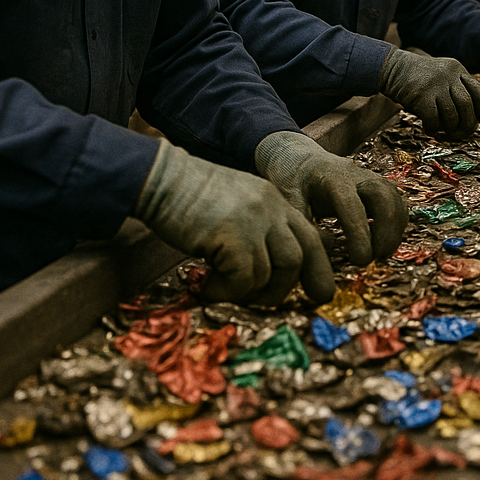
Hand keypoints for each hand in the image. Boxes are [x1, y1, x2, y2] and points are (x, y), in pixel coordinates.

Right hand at [133, 141, 334, 304]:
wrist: (162, 179)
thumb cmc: (191, 198)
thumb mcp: (238, 206)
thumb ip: (260, 228)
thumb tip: (273, 268)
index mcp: (276, 201)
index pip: (311, 237)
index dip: (317, 268)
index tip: (318, 292)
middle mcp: (272, 208)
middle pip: (301, 256)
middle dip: (289, 287)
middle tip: (264, 301)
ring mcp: (254, 221)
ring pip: (272, 273)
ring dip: (250, 292)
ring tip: (225, 289)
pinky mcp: (233, 237)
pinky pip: (242, 280)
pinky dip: (226, 292)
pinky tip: (207, 286)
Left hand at [255, 131, 407, 265]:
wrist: (302, 158)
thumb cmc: (293, 181)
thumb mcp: (289, 199)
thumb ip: (304, 223)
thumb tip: (328, 246)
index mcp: (333, 179)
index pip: (353, 205)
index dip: (360, 234)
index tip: (360, 260)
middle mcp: (357, 176)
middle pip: (384, 196)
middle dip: (387, 229)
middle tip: (378, 257)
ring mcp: (370, 179)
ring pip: (394, 199)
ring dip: (395, 228)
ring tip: (382, 254)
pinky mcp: (378, 186)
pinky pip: (396, 202)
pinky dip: (397, 224)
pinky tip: (385, 244)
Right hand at [378, 47, 479, 136]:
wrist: (392, 68)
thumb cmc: (420, 80)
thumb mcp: (443, 77)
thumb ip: (458, 93)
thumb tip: (474, 124)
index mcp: (459, 70)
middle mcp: (450, 75)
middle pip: (468, 106)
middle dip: (467, 125)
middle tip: (461, 134)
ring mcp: (435, 84)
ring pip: (452, 115)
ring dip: (449, 129)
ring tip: (442, 131)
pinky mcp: (421, 95)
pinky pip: (434, 119)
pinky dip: (433, 128)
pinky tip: (428, 128)